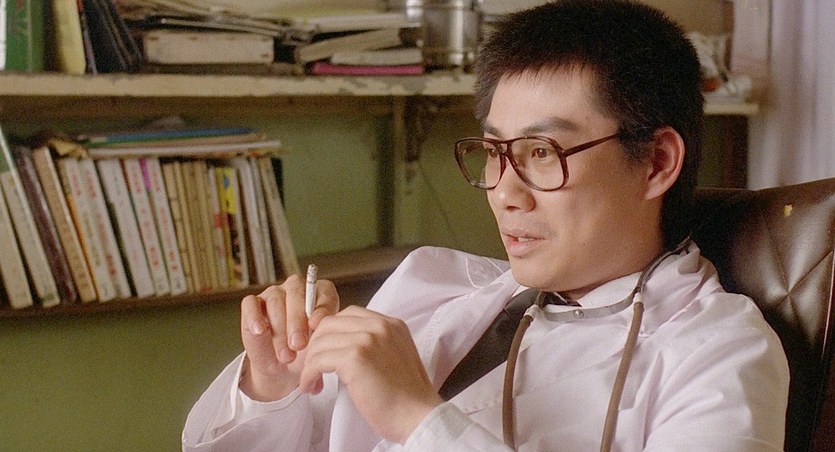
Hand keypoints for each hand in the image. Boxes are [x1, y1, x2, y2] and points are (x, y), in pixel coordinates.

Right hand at [239, 274, 339, 400]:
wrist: (283, 367)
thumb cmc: (305, 352)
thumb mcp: (318, 346)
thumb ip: (321, 335)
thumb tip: (317, 331)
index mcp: (320, 294)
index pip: (323, 291)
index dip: (321, 307)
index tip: (316, 325)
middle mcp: (297, 289)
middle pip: (296, 293)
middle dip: (297, 320)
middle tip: (298, 344)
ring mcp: (274, 294)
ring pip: (275, 301)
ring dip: (279, 329)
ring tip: (285, 355)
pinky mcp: (253, 304)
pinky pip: (250, 303)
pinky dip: (254, 317)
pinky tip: (260, 331)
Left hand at [299, 305, 443, 443]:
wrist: (418, 416)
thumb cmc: (406, 396)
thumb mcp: (396, 356)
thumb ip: (375, 344)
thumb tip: (343, 347)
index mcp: (391, 324)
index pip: (349, 314)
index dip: (331, 332)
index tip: (324, 351)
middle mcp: (380, 326)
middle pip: (330, 323)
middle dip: (316, 345)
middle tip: (313, 366)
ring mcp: (368, 339)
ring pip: (320, 341)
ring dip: (310, 363)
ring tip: (312, 382)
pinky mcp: (355, 358)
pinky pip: (318, 360)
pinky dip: (309, 374)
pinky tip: (311, 386)